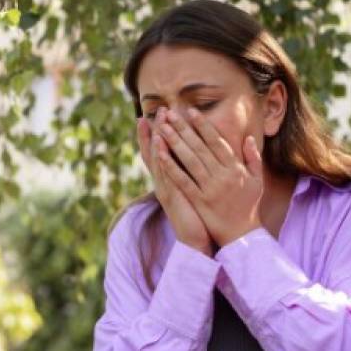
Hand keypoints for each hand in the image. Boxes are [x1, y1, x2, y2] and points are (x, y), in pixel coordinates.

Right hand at [138, 107, 213, 256]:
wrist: (194, 239)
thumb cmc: (196, 214)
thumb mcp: (192, 188)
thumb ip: (192, 171)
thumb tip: (195, 154)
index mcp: (170, 178)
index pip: (160, 152)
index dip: (156, 134)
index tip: (155, 115)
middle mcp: (163, 180)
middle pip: (154, 152)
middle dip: (154, 131)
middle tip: (156, 111)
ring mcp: (165, 188)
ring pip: (157, 160)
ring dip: (155, 140)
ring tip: (156, 122)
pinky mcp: (171, 196)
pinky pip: (165, 175)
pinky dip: (161, 160)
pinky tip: (159, 147)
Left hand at [156, 107, 263, 246]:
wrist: (241, 235)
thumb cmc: (248, 205)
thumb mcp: (256, 180)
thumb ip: (253, 158)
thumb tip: (248, 138)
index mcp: (235, 168)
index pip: (216, 142)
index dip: (203, 126)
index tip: (191, 111)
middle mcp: (222, 176)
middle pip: (200, 148)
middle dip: (183, 129)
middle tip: (170, 114)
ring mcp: (210, 188)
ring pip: (190, 161)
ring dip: (174, 143)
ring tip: (161, 128)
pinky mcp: (199, 200)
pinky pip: (183, 181)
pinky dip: (171, 167)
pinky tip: (160, 154)